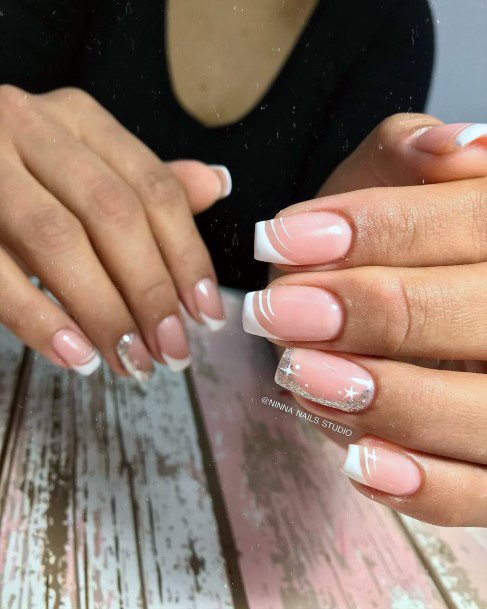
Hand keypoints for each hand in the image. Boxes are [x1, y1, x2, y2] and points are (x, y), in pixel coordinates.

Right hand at [0, 85, 229, 379]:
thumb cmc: (17, 177)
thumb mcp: (84, 169)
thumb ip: (145, 182)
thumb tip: (215, 184)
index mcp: (78, 118)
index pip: (154, 188)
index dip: (187, 257)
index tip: (206, 315)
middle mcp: (29, 125)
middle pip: (113, 214)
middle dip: (150, 291)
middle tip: (171, 351)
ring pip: (57, 240)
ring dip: (103, 311)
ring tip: (131, 362)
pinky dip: (38, 317)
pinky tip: (75, 355)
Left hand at [245, 114, 486, 525]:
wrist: (398, 294)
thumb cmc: (388, 235)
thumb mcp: (391, 176)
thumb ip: (410, 152)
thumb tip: (454, 145)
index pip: (476, 223)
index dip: (384, 230)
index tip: (284, 236)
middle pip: (483, 314)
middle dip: (377, 312)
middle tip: (280, 312)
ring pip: (485, 412)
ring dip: (391, 399)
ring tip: (301, 375)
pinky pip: (482, 491)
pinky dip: (424, 486)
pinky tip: (359, 461)